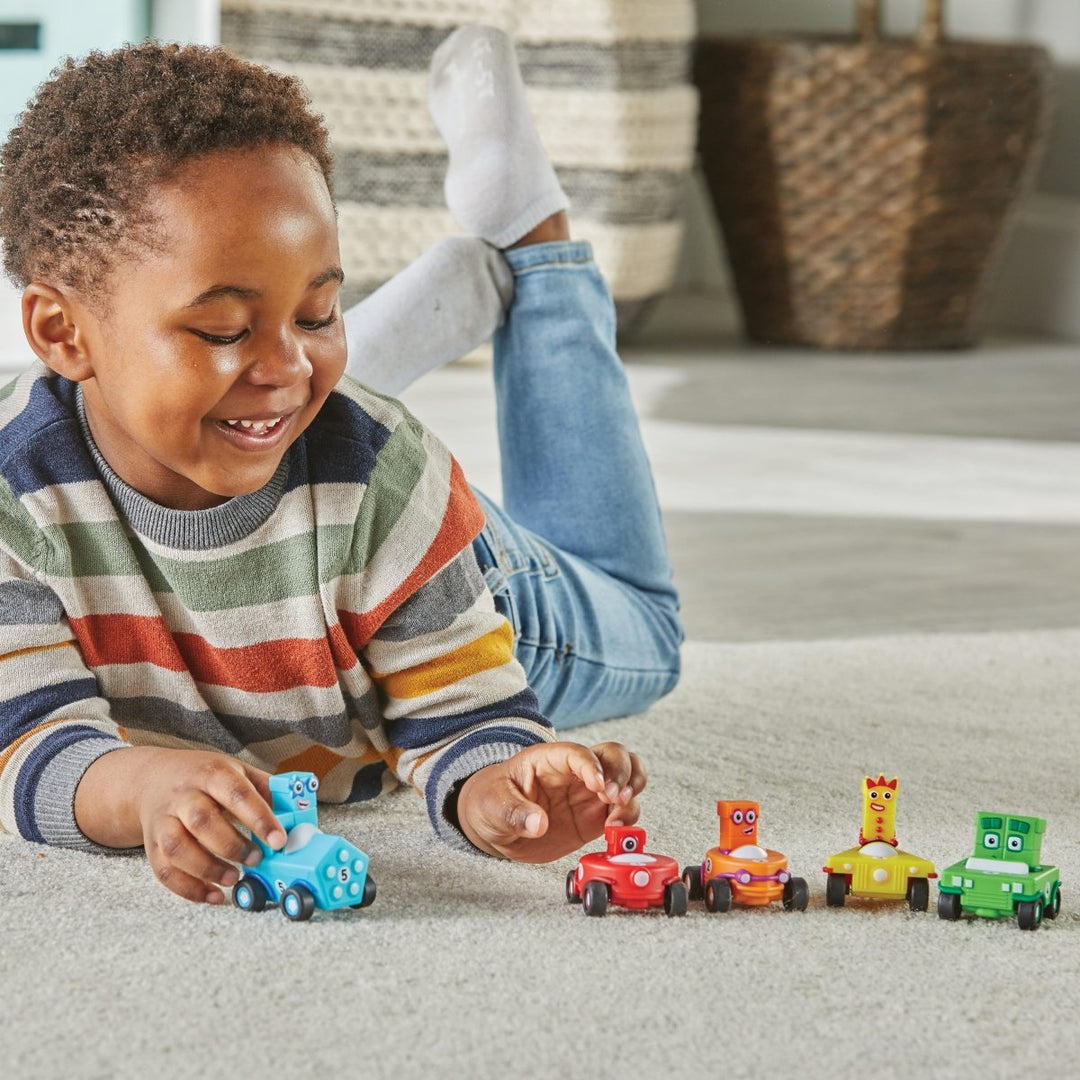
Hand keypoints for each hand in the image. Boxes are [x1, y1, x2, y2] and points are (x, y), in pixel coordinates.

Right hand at [75, 746, 286, 904]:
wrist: (154, 778)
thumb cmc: (206, 777)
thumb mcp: (237, 770)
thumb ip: (266, 790)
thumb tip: (297, 813)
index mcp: (212, 773)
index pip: (237, 794)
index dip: (259, 818)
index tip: (278, 840)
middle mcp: (184, 795)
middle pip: (202, 821)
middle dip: (232, 845)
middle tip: (256, 859)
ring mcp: (164, 819)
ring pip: (177, 847)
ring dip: (207, 868)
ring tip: (233, 878)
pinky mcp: (152, 843)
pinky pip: (163, 870)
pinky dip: (188, 888)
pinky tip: (212, 895)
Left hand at [454, 740, 645, 861]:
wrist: (495, 826)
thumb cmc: (491, 802)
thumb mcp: (492, 805)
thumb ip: (513, 812)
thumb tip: (536, 823)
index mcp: (549, 759)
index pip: (577, 752)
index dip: (591, 765)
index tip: (598, 785)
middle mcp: (575, 773)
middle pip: (613, 755)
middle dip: (622, 773)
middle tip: (616, 798)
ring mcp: (588, 794)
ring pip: (627, 778)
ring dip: (633, 792)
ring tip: (622, 815)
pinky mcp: (594, 818)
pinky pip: (623, 812)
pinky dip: (629, 820)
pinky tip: (618, 832)